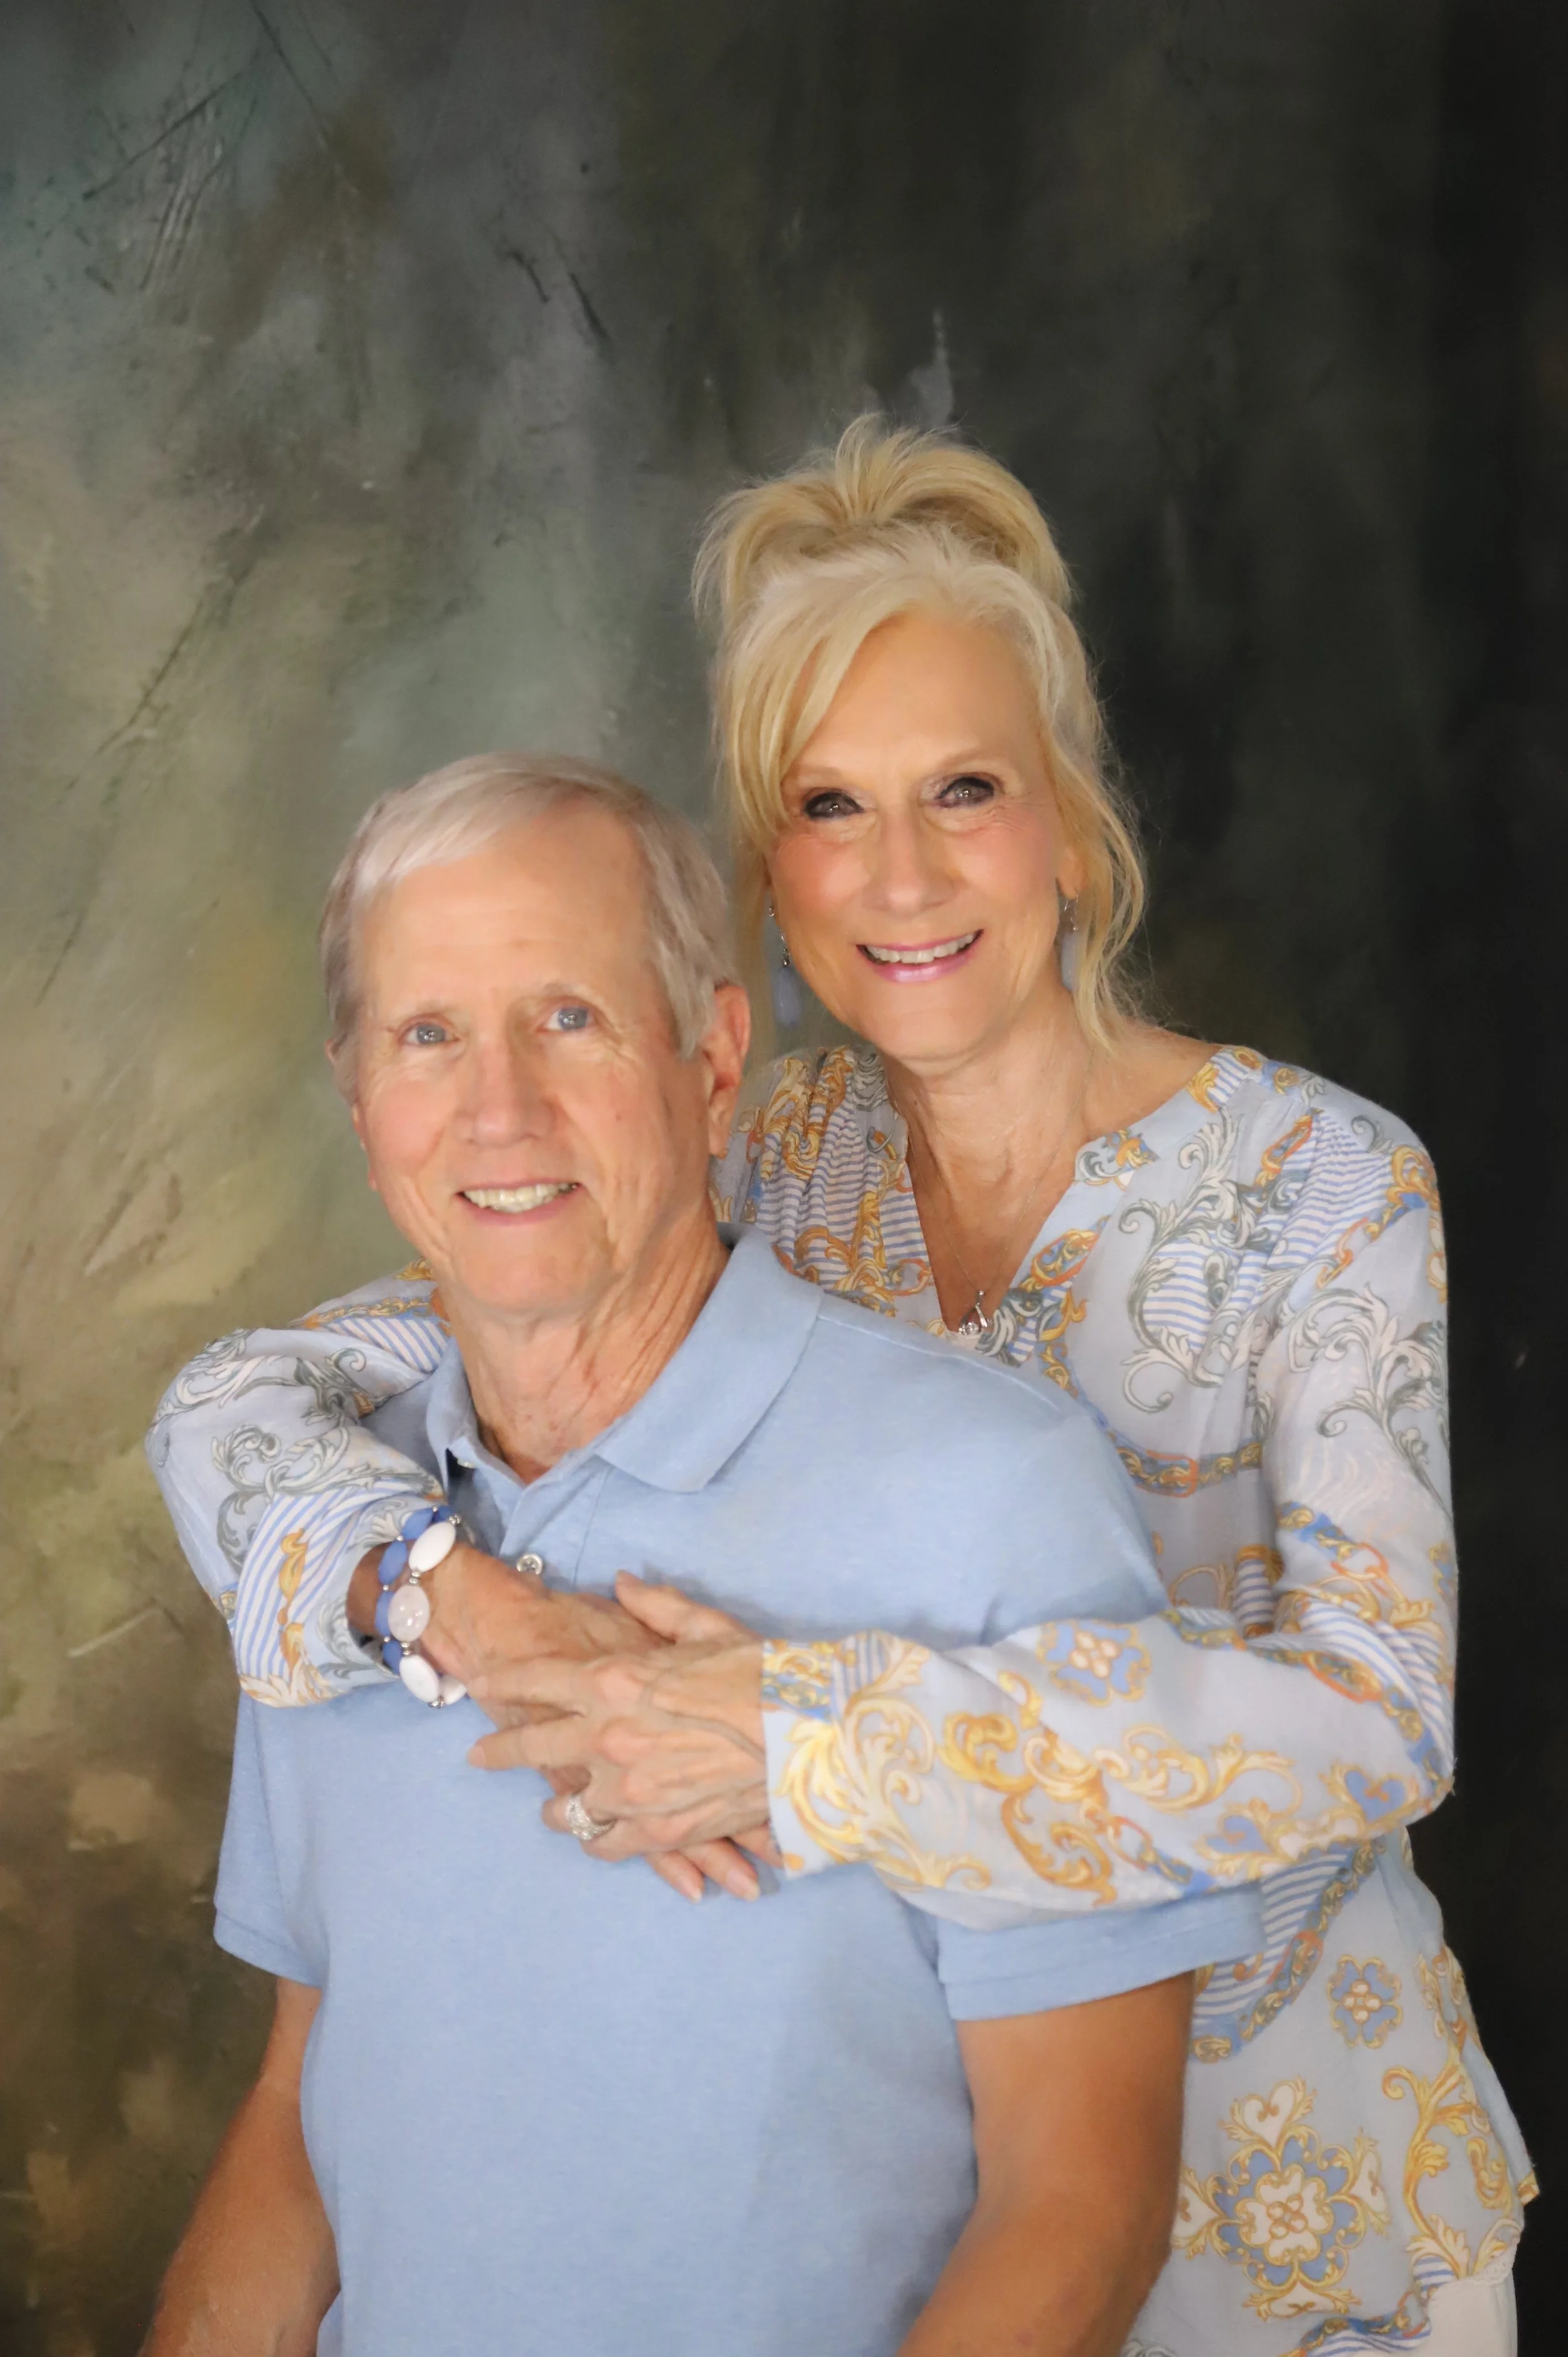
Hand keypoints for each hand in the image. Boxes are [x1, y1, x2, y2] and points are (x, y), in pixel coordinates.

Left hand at [352, 1543, 763, 1902]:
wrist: (813, 1736)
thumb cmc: (764, 1672)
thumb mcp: (708, 1625)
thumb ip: (655, 1606)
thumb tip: (623, 1583)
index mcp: (615, 1680)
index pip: (537, 1678)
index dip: (505, 1680)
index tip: (482, 1683)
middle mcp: (608, 1737)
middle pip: (531, 1746)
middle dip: (500, 1750)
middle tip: (479, 1756)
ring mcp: (629, 1792)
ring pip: (565, 1807)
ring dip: (555, 1803)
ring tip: (551, 1805)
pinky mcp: (659, 1832)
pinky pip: (607, 1843)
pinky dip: (598, 1839)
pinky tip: (597, 1835)